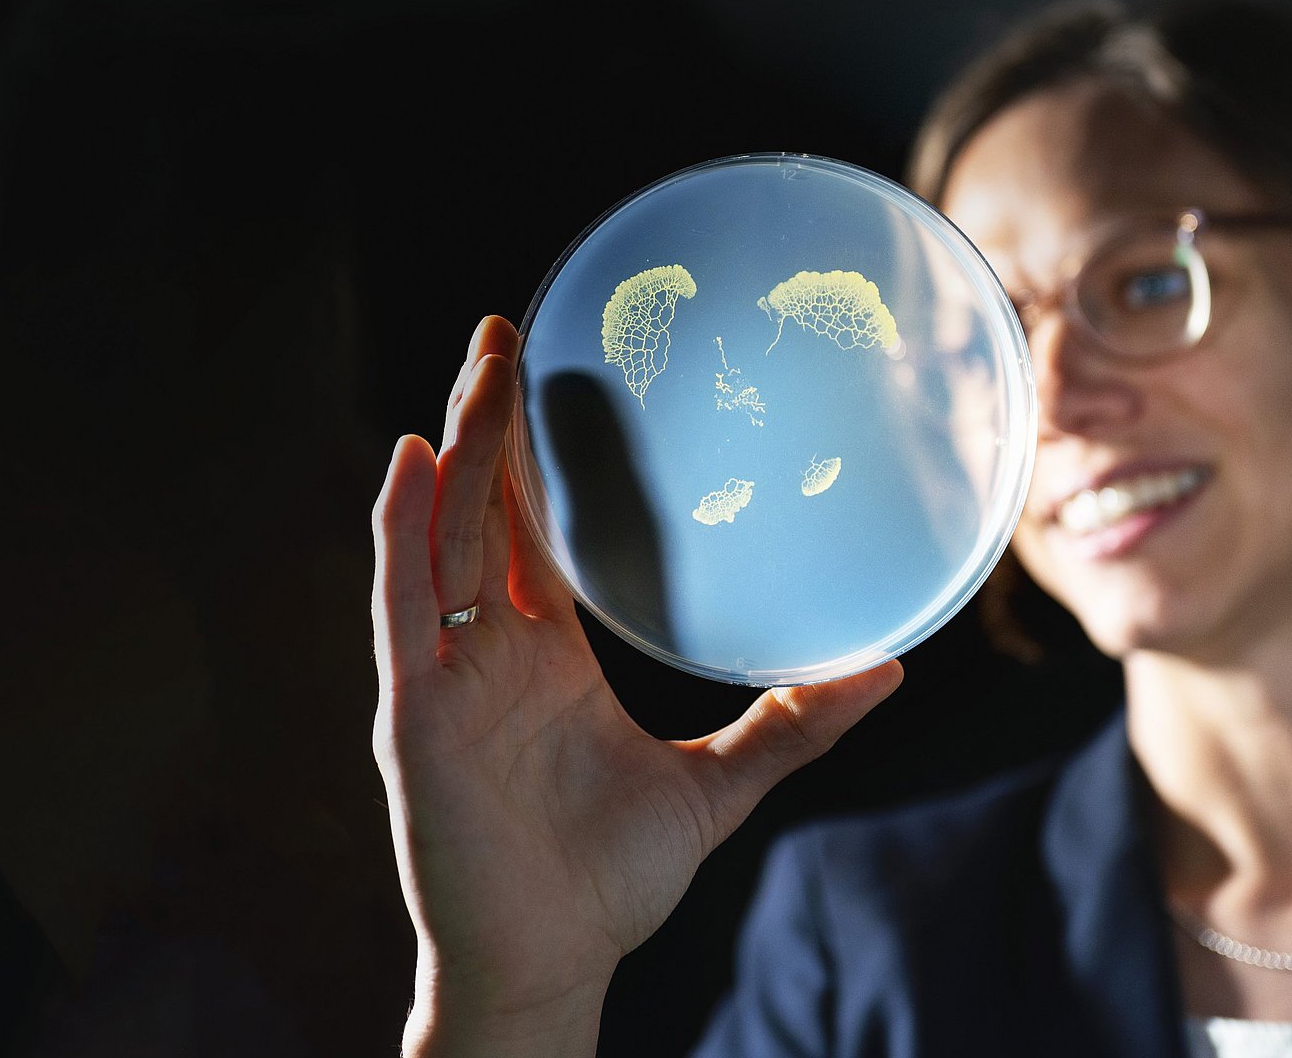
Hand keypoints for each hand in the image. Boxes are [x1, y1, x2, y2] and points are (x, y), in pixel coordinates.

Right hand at [371, 316, 902, 1056]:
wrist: (551, 961)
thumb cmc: (611, 880)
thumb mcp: (717, 783)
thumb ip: (792, 725)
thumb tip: (889, 670)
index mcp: (545, 655)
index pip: (536, 532)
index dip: (539, 458)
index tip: (559, 376)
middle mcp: (489, 648)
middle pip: (484, 511)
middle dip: (492, 422)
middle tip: (509, 330)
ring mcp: (445, 673)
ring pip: (444, 536)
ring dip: (457, 449)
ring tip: (482, 367)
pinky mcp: (414, 709)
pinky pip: (401, 607)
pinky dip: (401, 533)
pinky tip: (412, 463)